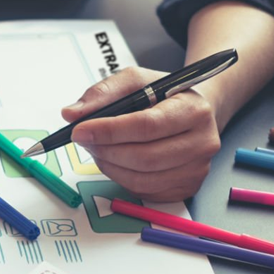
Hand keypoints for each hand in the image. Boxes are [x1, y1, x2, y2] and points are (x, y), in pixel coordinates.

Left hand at [62, 66, 220, 200]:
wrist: (193, 113)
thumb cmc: (163, 97)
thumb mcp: (136, 82)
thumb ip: (103, 92)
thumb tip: (71, 113)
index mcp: (194, 110)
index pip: (147, 125)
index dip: (109, 130)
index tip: (79, 130)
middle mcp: (202, 142)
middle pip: (144, 157)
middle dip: (105, 150)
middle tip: (83, 140)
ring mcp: (197, 169)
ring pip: (141, 179)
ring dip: (109, 166)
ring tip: (98, 149)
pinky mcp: (187, 188)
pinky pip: (144, 191)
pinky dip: (121, 178)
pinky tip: (116, 161)